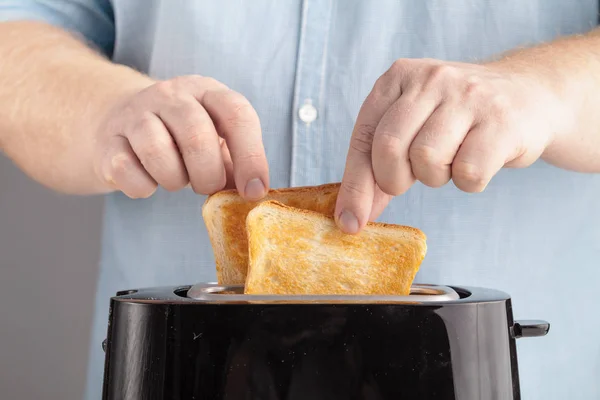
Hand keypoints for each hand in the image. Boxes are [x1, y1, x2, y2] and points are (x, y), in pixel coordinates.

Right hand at [92, 75, 268, 198]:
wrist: (116, 122)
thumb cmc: (177, 137)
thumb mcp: (213, 140)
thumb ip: (234, 163)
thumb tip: (252, 191)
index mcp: (206, 91)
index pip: (237, 114)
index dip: (251, 156)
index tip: (253, 191)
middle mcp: (170, 94)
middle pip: (196, 135)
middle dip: (208, 175)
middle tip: (206, 186)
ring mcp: (134, 113)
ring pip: (157, 152)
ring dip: (173, 180)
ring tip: (175, 179)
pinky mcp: (107, 140)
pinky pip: (125, 169)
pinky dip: (142, 187)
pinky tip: (147, 182)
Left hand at [335, 58, 566, 232]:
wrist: (529, 96)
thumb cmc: (457, 120)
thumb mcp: (412, 127)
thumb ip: (378, 166)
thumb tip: (351, 216)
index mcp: (399, 77)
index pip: (364, 137)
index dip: (355, 185)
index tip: (349, 222)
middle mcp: (432, 79)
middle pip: (389, 148)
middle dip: (394, 180)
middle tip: (412, 178)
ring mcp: (469, 96)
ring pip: (427, 161)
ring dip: (436, 176)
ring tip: (454, 158)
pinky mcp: (502, 121)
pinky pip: (468, 173)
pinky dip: (469, 182)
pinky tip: (480, 160)